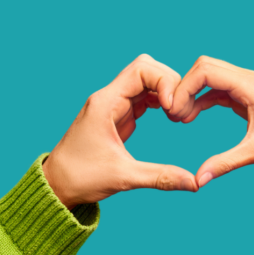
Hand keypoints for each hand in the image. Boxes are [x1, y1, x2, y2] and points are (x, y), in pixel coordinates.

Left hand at [43, 54, 197, 210]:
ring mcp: (114, 105)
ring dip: (167, 92)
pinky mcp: (119, 115)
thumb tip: (195, 184)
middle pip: (147, 68)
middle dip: (170, 83)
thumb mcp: (123, 177)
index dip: (165, 81)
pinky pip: (144, 97)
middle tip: (180, 111)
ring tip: (178, 116)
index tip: (173, 109)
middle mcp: (109, 97)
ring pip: (147, 81)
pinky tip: (171, 117)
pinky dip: (161, 102)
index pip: (141, 69)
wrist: (58, 185)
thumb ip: (160, 177)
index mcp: (105, 103)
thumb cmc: (81, 178)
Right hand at [169, 56, 253, 212]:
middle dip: (184, 87)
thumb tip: (198, 180)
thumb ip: (225, 163)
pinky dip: (203, 99)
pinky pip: (220, 90)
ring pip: (212, 76)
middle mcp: (251, 80)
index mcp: (252, 86)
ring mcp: (250, 86)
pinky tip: (192, 116)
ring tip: (179, 118)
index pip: (206, 71)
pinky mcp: (250, 96)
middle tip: (173, 114)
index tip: (174, 112)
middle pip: (205, 67)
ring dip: (193, 93)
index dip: (184, 88)